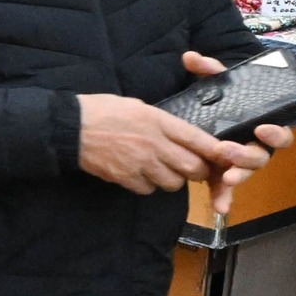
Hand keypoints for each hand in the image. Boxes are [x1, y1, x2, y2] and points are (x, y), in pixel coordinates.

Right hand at [77, 88, 228, 195]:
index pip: (198, 140)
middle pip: (192, 168)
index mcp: (158, 121)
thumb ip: (162, 122)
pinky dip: (147, 185)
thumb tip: (181, 136)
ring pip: (173, 183)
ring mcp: (140, 163)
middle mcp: (154, 144)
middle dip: (196, 170)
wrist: (69, 128)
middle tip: (189, 166)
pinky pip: (148, 189)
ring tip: (160, 168)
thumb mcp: (138, 106)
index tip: (225, 156)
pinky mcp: (126, 178)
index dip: (216, 151)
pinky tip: (138, 174)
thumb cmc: (102, 110)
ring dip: (172, 179)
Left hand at [179, 52, 295, 216]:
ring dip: (237, 177)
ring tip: (224, 178)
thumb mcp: (218, 82)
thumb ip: (208, 69)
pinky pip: (225, 188)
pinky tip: (220, 208)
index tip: (263, 129)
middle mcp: (256, 146)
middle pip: (261, 158)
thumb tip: (190, 57)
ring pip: (245, 174)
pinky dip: (224, 198)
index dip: (277, 134)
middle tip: (227, 152)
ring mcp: (240, 162)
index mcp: (263, 125)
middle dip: (246, 157)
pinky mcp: (223, 172)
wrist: (209, 112)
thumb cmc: (223, 97)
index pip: (281, 134)